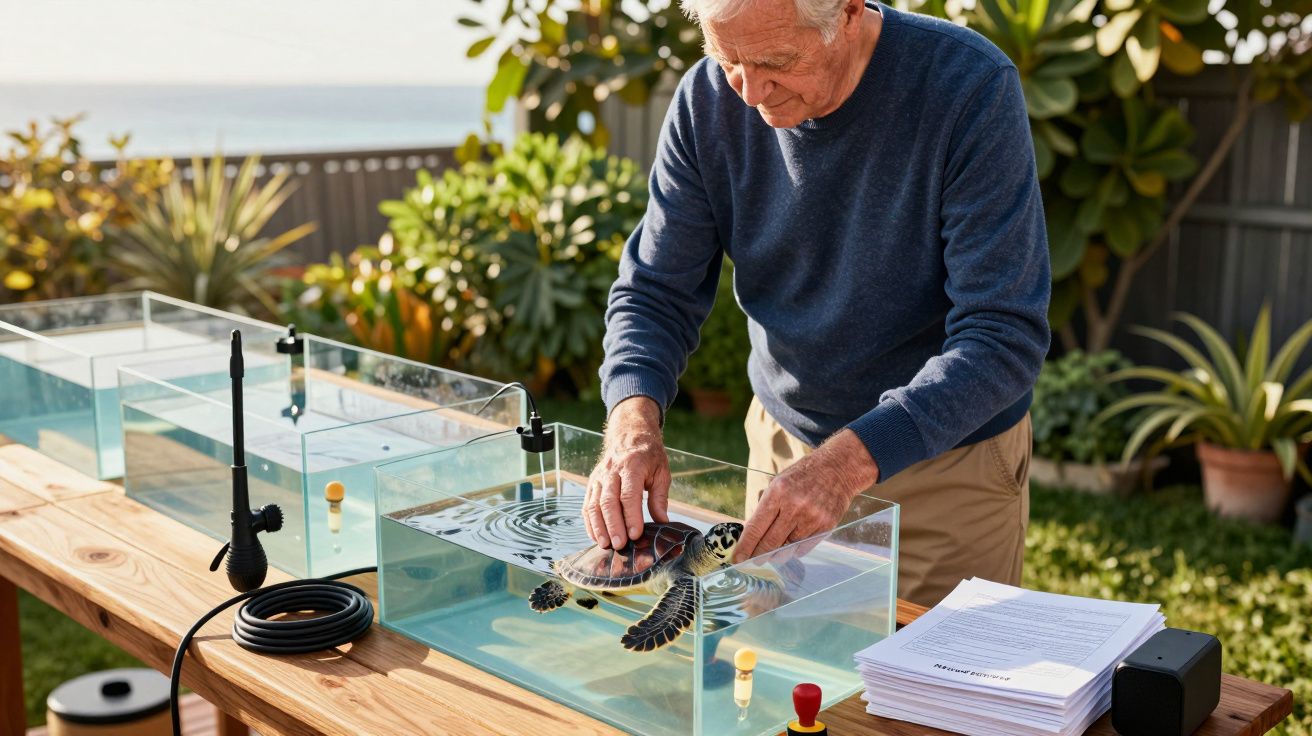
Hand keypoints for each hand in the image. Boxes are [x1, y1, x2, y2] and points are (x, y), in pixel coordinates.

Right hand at [584, 396, 670, 548]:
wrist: (629, 434)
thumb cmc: (648, 455)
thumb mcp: (661, 472)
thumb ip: (660, 498)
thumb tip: (662, 522)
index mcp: (633, 466)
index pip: (629, 494)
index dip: (631, 516)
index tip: (636, 534)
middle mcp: (612, 471)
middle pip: (608, 501)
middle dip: (613, 525)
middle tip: (620, 545)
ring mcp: (599, 477)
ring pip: (594, 504)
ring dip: (598, 526)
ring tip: (605, 545)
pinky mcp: (592, 483)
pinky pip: (586, 504)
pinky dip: (589, 522)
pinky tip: (595, 536)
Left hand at [734, 429, 877, 562]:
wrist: (837, 468)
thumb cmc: (803, 475)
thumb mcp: (778, 482)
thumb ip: (766, 506)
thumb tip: (752, 533)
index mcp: (778, 492)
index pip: (756, 527)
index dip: (745, 546)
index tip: (738, 558)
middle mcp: (794, 506)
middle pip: (770, 542)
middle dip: (758, 555)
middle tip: (752, 561)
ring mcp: (812, 518)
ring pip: (787, 548)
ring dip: (776, 554)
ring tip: (771, 554)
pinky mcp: (825, 526)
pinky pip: (804, 547)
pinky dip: (794, 550)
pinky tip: (789, 548)